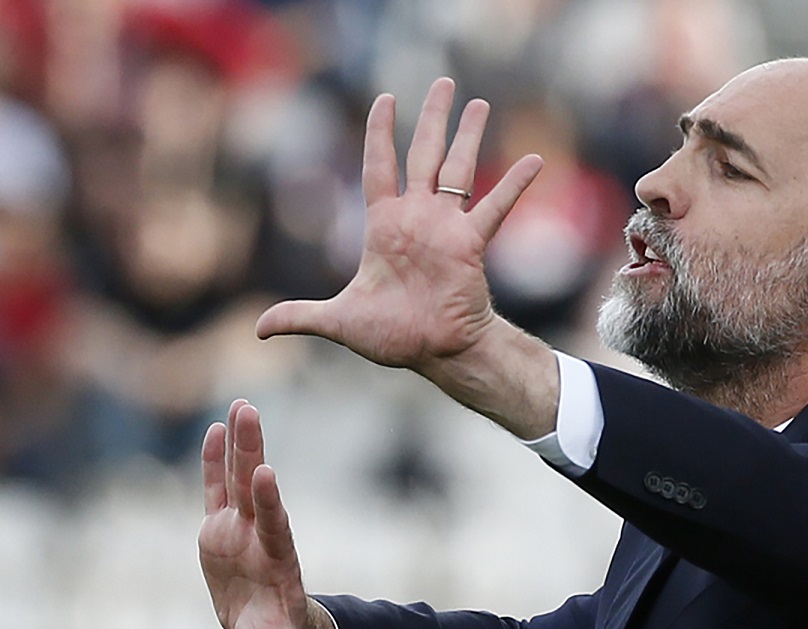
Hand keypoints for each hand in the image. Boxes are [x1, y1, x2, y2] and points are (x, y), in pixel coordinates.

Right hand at [199, 400, 331, 628]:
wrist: (266, 624)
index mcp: (276, 561)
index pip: (274, 526)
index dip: (270, 503)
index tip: (268, 474)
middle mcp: (261, 535)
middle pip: (257, 487)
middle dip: (253, 451)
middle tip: (250, 412)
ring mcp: (241, 527)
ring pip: (240, 479)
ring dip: (240, 444)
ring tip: (240, 404)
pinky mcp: (221, 527)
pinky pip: (218, 489)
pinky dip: (216, 461)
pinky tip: (214, 428)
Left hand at [255, 78, 542, 371]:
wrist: (436, 352)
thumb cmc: (393, 336)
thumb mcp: (339, 321)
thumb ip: (301, 316)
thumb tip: (259, 329)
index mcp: (384, 226)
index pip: (379, 166)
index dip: (380, 133)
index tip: (385, 100)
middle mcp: (416, 218)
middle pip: (423, 154)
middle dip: (432, 118)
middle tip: (443, 82)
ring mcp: (445, 227)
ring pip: (458, 170)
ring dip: (468, 135)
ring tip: (479, 103)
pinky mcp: (470, 243)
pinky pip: (494, 208)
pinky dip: (514, 185)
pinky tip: (535, 160)